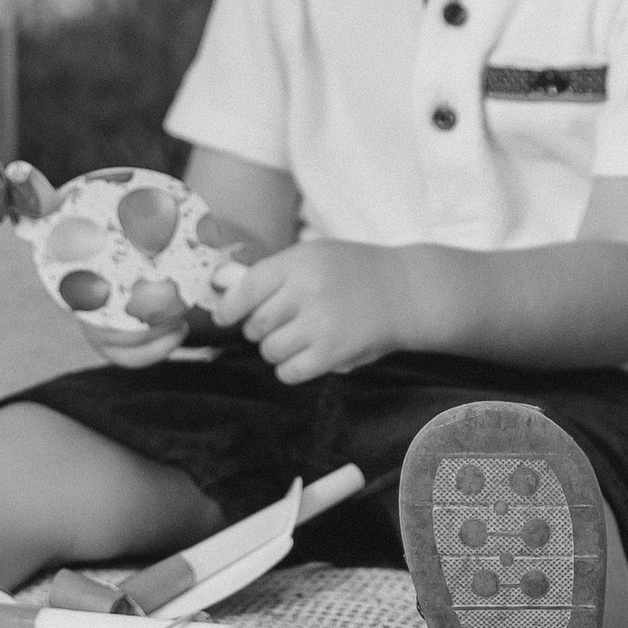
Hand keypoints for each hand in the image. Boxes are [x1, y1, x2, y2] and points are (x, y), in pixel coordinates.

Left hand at [222, 241, 417, 387]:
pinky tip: (301, 359)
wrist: (405, 292)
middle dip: (257, 329)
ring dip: (274, 350)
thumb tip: (227, 288)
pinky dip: (289, 369)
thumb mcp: (315, 255)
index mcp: (298, 262)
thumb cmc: (355, 271)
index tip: (222, 316)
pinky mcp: (333, 354)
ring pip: (269, 350)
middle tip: (271, 326)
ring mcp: (320, 324)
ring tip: (291, 341)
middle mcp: (306, 291)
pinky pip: (290, 372)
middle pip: (256, 323)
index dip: (228, 306)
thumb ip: (277, 272)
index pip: (247, 287)